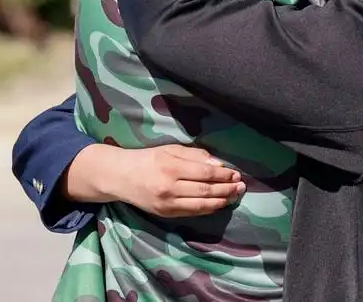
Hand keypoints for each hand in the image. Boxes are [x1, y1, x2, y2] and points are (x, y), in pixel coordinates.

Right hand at [64, 144, 245, 217]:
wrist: (121, 176)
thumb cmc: (148, 158)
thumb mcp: (170, 149)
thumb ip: (195, 156)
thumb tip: (219, 165)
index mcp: (172, 166)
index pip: (206, 173)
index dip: (224, 175)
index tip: (236, 174)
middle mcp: (170, 187)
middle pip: (206, 190)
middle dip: (227, 189)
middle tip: (241, 187)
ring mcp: (167, 203)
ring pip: (201, 204)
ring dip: (222, 201)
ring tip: (235, 196)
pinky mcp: (165, 213)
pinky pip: (192, 212)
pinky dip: (208, 209)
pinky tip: (219, 204)